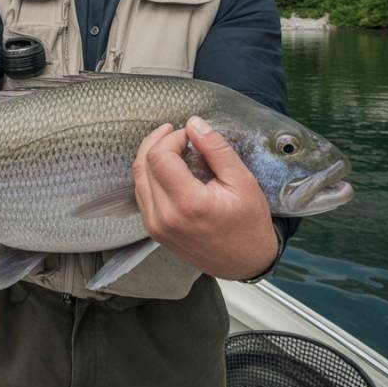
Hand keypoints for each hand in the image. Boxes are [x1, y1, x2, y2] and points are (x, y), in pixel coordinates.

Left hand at [131, 117, 278, 279]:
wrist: (245, 263)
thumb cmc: (249, 223)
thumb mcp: (242, 181)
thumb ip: (216, 149)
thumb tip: (193, 123)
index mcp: (188, 204)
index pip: (159, 157)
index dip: (171, 138)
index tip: (189, 135)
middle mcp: (164, 217)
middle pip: (143, 165)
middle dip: (158, 142)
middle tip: (177, 133)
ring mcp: (155, 226)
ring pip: (138, 178)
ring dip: (151, 156)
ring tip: (173, 146)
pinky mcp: (153, 230)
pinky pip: (141, 193)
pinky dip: (150, 174)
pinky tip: (168, 167)